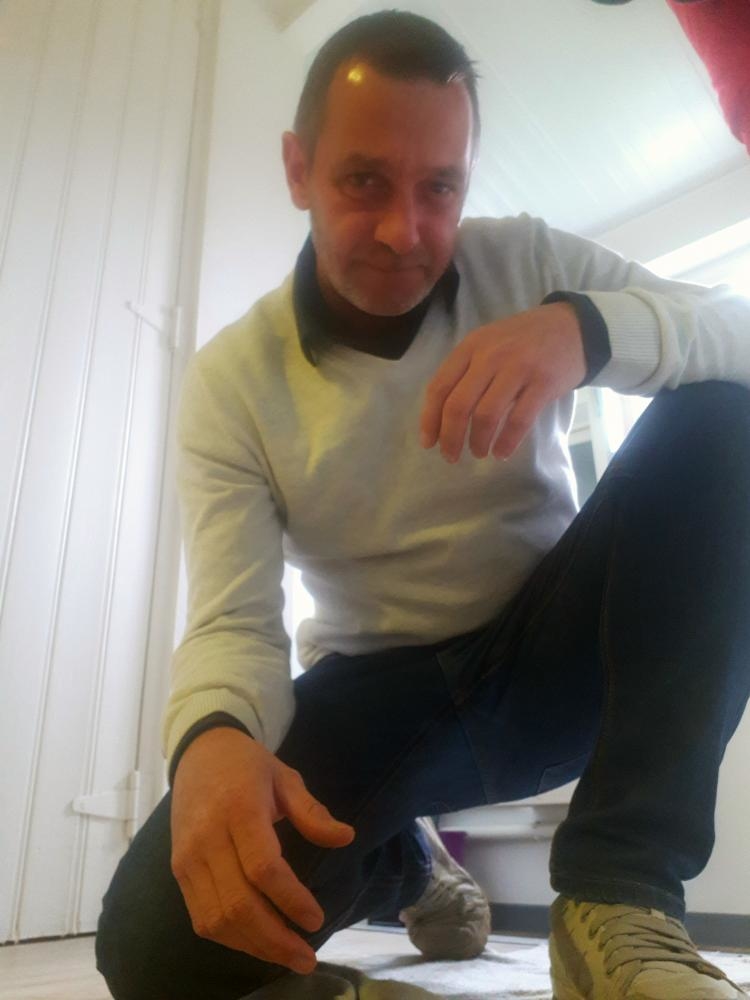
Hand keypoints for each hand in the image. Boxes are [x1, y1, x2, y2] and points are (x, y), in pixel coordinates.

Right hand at [170, 727, 354, 974]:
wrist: (197, 753)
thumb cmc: (247, 764)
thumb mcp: (285, 776)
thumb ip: (312, 811)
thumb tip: (346, 838)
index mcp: (239, 809)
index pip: (263, 867)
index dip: (290, 899)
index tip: (317, 919)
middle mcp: (208, 838)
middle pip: (238, 903)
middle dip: (274, 940)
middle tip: (307, 957)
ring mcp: (188, 858)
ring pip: (216, 919)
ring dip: (253, 946)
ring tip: (288, 957)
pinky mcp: (178, 871)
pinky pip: (201, 917)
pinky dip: (230, 938)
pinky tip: (258, 943)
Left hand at [420, 303, 584, 461]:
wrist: (572, 326)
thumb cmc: (523, 340)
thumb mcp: (488, 343)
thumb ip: (466, 370)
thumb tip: (442, 416)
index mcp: (471, 346)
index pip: (440, 387)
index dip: (430, 419)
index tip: (429, 443)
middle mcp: (491, 356)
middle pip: (459, 405)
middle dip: (451, 437)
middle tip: (451, 456)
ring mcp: (518, 368)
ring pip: (486, 415)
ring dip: (478, 441)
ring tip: (479, 453)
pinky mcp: (544, 383)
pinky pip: (519, 420)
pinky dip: (506, 442)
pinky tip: (501, 452)